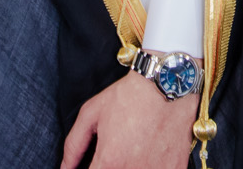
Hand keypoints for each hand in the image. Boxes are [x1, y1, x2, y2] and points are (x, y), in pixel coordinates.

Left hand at [60, 67, 199, 168]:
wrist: (168, 83)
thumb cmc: (129, 96)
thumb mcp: (92, 113)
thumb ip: (74, 146)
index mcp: (109, 162)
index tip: (96, 163)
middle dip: (111, 167)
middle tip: (115, 155)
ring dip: (131, 167)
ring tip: (133, 152)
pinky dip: (151, 167)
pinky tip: (149, 156)